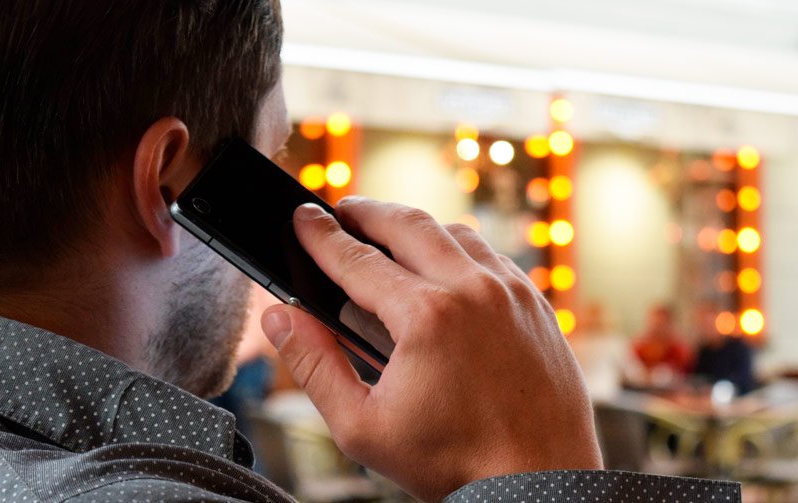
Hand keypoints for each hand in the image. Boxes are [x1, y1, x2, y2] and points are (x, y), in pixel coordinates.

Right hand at [261, 197, 601, 500]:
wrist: (540, 481)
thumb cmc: (454, 461)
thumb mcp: (362, 426)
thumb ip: (314, 365)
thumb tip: (281, 317)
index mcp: (425, 317)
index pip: (357, 259)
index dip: (321, 236)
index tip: (303, 217)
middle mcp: (472, 290)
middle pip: (407, 225)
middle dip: (366, 211)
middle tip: (341, 211)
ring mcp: (510, 291)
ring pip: (453, 232)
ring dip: (414, 226)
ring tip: (386, 234)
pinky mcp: (534, 302)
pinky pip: (490, 254)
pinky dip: (457, 247)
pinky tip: (442, 262)